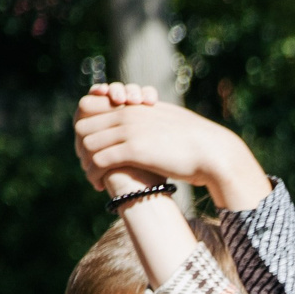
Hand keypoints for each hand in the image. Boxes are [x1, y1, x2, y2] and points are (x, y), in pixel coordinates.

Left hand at [73, 82, 269, 209]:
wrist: (214, 153)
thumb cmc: (196, 142)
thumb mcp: (167, 120)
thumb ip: (148, 118)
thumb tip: (145, 123)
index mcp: (133, 107)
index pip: (88, 107)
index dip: (85, 127)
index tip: (91, 147)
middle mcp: (127, 115)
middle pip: (83, 127)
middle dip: (81, 149)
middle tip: (89, 167)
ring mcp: (129, 131)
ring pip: (88, 145)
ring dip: (86, 165)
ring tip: (94, 179)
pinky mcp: (134, 151)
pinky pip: (100, 160)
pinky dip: (96, 174)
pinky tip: (100, 186)